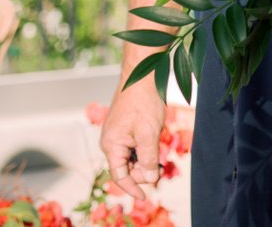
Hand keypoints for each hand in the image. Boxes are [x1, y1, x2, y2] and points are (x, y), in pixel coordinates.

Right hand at [98, 75, 165, 199]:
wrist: (142, 74)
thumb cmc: (143, 102)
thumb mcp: (149, 134)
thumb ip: (148, 159)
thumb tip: (149, 179)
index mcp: (111, 145)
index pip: (119, 176)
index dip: (132, 188)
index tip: (144, 198)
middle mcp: (110, 141)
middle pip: (126, 167)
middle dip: (142, 169)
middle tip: (160, 163)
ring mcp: (116, 133)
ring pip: (131, 155)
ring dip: (145, 157)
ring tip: (158, 145)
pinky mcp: (124, 126)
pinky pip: (133, 144)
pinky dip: (144, 147)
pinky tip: (154, 138)